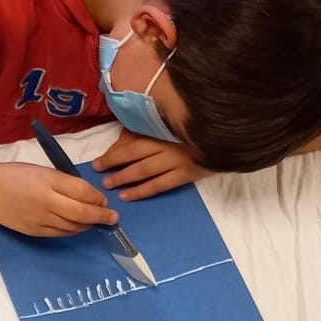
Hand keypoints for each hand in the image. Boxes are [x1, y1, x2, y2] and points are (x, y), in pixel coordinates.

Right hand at [0, 157, 117, 236]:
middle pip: (82, 213)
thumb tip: (89, 196)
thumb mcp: (42, 170)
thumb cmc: (14, 175)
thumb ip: (65, 182)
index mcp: (48, 181)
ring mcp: (39, 219)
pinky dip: (73, 230)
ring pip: (73, 226)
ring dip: (88, 224)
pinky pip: (60, 234)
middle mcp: (45, 202)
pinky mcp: (33, 231)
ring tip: (95, 220)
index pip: (82, 191)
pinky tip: (77, 226)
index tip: (105, 201)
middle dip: (101, 216)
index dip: (97, 198)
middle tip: (113, 218)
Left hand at [93, 130, 208, 200]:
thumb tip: (121, 140)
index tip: (98, 160)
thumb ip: (144, 130)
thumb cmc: (190, 130)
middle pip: (135, 154)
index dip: (113, 152)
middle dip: (114, 163)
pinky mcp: (185, 174)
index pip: (131, 142)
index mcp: (161, 130)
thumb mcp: (166, 124)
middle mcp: (166, 145)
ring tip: (109, 184)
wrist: (222, 138)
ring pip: (144, 171)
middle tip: (98, 171)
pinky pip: (159, 185)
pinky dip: (142, 191)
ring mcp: (176, 161)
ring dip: (124, 178)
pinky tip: (128, 195)